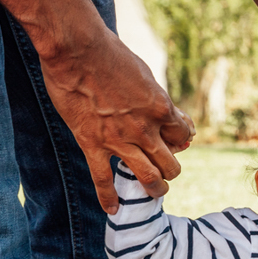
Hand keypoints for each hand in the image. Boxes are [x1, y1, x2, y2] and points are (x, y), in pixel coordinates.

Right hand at [39, 28, 194, 212]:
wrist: (75, 49)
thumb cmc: (111, 53)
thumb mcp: (144, 74)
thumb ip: (157, 98)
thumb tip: (174, 115)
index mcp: (160, 108)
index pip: (183, 134)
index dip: (182, 138)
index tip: (177, 139)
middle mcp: (144, 129)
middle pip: (170, 163)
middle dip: (172, 169)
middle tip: (167, 170)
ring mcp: (119, 140)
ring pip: (148, 177)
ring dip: (155, 188)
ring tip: (155, 190)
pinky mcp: (92, 144)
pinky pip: (103, 180)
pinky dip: (109, 198)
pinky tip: (113, 209)